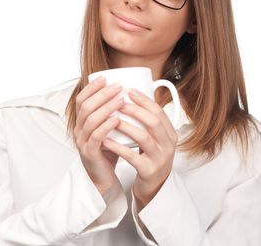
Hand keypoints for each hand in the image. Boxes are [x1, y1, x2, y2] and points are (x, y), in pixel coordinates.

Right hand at [74, 76, 123, 194]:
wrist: (103, 176)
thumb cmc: (108, 148)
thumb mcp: (109, 128)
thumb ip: (113, 112)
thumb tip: (130, 92)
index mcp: (82, 121)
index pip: (82, 99)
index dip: (92, 87)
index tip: (105, 77)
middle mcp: (79, 129)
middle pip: (86, 106)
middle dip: (102, 94)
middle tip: (118, 87)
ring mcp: (82, 141)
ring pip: (90, 119)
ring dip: (106, 107)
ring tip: (120, 99)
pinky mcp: (89, 153)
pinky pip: (96, 137)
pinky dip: (106, 126)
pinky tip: (117, 119)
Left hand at [103, 88, 176, 207]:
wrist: (155, 186)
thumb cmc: (151, 157)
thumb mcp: (156, 139)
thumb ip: (148, 122)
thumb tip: (132, 98)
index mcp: (170, 134)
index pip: (159, 112)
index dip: (144, 100)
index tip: (129, 91)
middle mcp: (168, 145)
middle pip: (153, 122)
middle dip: (135, 110)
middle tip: (119, 103)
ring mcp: (160, 158)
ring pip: (143, 137)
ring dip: (126, 126)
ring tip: (112, 119)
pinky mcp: (149, 171)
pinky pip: (132, 156)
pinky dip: (118, 147)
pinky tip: (106, 140)